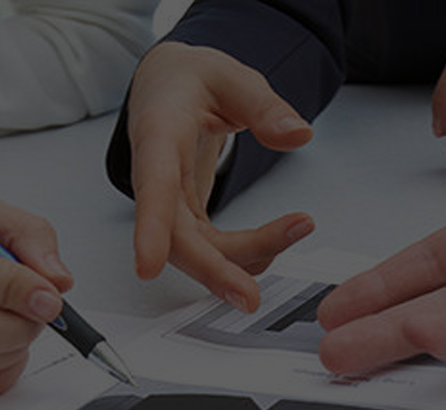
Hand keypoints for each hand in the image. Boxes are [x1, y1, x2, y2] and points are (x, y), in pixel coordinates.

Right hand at [124, 42, 316, 311]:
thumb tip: (297, 135)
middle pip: (175, 237)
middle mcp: (156, 177)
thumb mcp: (231, 75)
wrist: (169, 88)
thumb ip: (263, 105)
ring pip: (196, 251)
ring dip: (243, 260)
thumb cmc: (190, 81)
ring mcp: (169, 203)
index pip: (151, 185)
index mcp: (159, 135)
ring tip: (297, 227)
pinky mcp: (185, 217)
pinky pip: (211, 250)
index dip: (149, 228)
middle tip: (249, 297)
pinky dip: (245, 254)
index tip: (147, 266)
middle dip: (212, 270)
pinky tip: (281, 237)